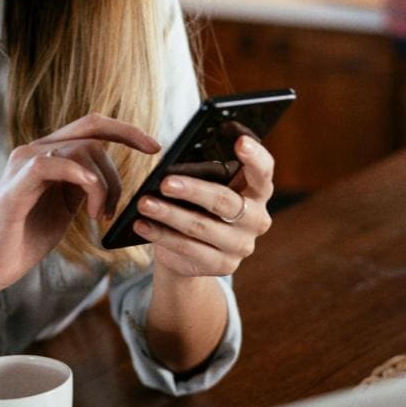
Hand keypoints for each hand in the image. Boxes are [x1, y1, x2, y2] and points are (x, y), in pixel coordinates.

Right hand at [0, 114, 159, 298]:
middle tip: (138, 176)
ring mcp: (22, 165)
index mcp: (47, 155)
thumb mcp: (63, 208)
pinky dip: (80, 178)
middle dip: (125, 145)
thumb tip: (112, 179)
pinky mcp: (16, 187)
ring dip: (103, 184)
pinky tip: (89, 203)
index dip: (124, 130)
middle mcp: (33, 152)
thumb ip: (82, 187)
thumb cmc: (24, 238)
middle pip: (90, 131)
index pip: (89, 127)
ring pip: (79, 149)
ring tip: (99, 215)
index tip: (154, 146)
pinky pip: (52, 164)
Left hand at [132, 134, 273, 277]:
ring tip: (144, 203)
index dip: (255, 156)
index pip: (263, 172)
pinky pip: (188, 248)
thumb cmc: (196, 205)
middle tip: (165, 182)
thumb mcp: (202, 186)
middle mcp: (256, 219)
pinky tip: (142, 225)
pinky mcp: (223, 265)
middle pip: (225, 201)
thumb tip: (172, 163)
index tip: (241, 141)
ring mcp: (241, 245)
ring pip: (201, 226)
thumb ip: (200, 174)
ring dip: (168, 214)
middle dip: (192, 190)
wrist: (190, 251)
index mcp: (256, 192)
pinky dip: (161, 234)